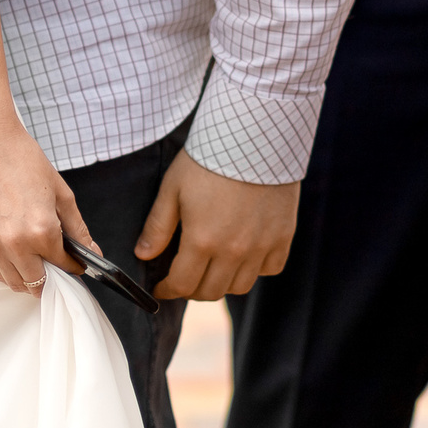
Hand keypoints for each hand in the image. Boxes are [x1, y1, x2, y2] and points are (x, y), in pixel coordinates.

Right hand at [0, 123, 93, 295]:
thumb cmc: (25, 162)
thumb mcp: (62, 194)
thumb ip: (78, 229)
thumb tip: (93, 252)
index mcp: (42, 231)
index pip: (63, 266)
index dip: (73, 267)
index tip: (75, 264)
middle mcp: (17, 243)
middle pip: (38, 283)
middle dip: (51, 278)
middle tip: (56, 267)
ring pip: (15, 283)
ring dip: (29, 280)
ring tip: (36, 266)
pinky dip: (8, 273)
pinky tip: (17, 261)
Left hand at [136, 152, 298, 300]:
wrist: (253, 135)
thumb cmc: (208, 159)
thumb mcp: (173, 189)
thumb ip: (158, 226)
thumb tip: (143, 254)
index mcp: (202, 241)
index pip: (183, 285)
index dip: (168, 290)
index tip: (161, 287)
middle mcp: (234, 251)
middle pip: (211, 291)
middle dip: (192, 289)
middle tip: (184, 277)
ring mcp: (262, 246)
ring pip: (240, 286)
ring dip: (223, 282)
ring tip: (212, 267)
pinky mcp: (283, 236)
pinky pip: (270, 268)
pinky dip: (256, 268)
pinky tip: (244, 254)